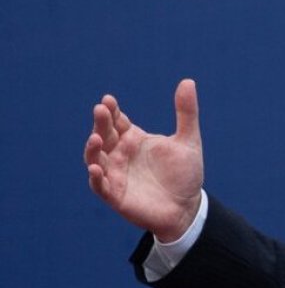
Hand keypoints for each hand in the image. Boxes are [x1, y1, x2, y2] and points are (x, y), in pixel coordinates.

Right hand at [83, 79, 204, 241]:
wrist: (188, 207)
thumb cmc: (185, 174)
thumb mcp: (188, 140)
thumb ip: (186, 113)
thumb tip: (188, 81)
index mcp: (134, 139)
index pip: (117, 121)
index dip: (111, 111)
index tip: (108, 100)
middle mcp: (121, 154)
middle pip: (104, 136)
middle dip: (101, 124)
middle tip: (101, 110)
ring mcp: (116, 174)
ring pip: (96, 159)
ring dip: (93, 149)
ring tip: (96, 138)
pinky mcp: (115, 195)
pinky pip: (100, 185)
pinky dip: (96, 177)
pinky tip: (96, 168)